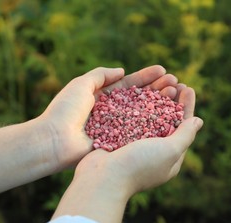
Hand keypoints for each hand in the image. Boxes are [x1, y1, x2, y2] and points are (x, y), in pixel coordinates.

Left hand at [40, 65, 180, 168]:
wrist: (54, 140)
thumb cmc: (65, 110)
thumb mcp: (81, 84)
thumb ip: (100, 75)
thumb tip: (122, 71)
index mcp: (103, 98)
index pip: (129, 85)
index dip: (146, 78)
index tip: (164, 70)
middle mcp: (112, 113)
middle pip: (140, 99)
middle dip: (158, 90)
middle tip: (175, 83)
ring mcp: (116, 128)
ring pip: (143, 114)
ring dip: (160, 104)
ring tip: (176, 94)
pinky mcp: (118, 143)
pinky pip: (138, 132)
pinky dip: (153, 124)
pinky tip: (169, 116)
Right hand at [51, 70, 202, 222]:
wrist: (102, 178)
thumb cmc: (139, 166)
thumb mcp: (169, 151)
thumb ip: (185, 135)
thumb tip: (198, 121)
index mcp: (169, 158)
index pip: (183, 128)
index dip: (187, 107)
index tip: (188, 88)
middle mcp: (153, 151)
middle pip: (166, 120)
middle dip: (171, 100)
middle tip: (173, 81)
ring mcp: (134, 145)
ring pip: (148, 116)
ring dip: (154, 98)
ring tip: (158, 81)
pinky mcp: (118, 139)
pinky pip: (130, 117)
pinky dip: (136, 103)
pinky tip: (137, 89)